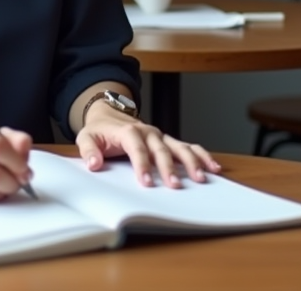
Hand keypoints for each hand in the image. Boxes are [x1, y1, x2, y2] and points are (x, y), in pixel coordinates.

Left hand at [75, 106, 220, 188]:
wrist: (109, 114)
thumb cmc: (99, 130)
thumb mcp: (87, 137)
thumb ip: (89, 150)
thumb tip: (94, 163)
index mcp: (128, 131)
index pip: (136, 147)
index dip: (142, 165)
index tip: (146, 182)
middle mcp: (148, 132)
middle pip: (161, 149)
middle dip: (169, 168)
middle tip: (175, 186)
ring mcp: (160, 136)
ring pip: (179, 147)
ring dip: (191, 162)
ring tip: (201, 178)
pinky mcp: (167, 141)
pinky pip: (187, 147)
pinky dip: (201, 155)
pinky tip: (213, 167)